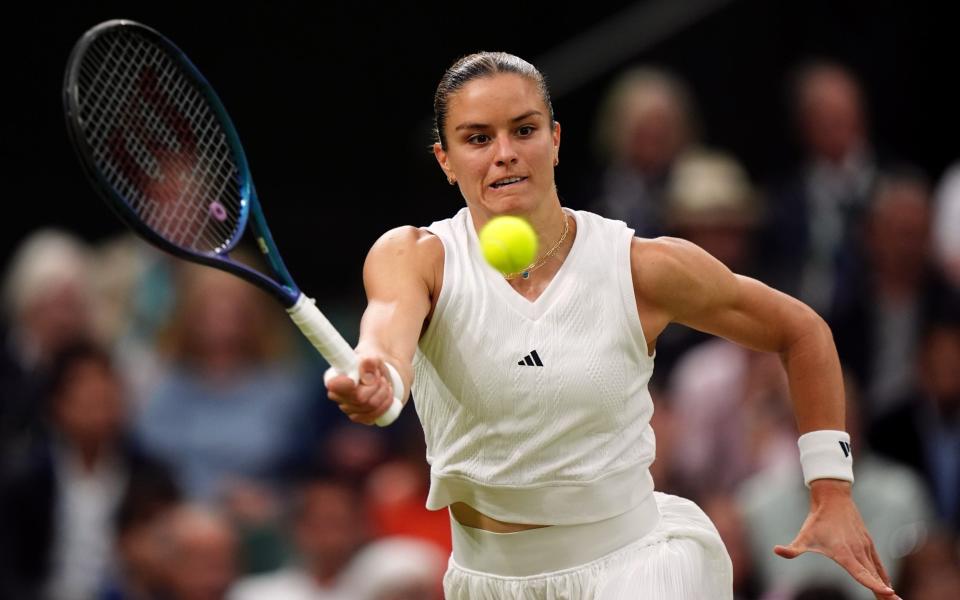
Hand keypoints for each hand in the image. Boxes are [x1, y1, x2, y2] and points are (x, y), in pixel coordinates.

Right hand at [325, 355, 395, 424]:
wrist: (379, 374)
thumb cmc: (371, 365)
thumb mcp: (372, 358)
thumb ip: (369, 362)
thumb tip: (366, 371)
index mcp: (334, 378)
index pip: (334, 385)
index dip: (344, 384)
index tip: (355, 380)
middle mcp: (337, 396)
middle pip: (360, 397)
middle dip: (375, 385)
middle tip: (379, 375)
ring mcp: (347, 408)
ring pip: (370, 406)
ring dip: (383, 393)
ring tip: (384, 383)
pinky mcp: (358, 417)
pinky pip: (372, 416)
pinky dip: (385, 404)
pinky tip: (387, 396)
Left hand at [774, 479, 899, 598]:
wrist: (833, 498)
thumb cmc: (817, 519)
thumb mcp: (803, 535)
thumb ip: (792, 548)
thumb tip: (776, 550)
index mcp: (844, 553)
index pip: (861, 573)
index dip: (874, 584)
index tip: (888, 593)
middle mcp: (857, 551)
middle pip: (874, 576)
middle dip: (884, 593)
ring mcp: (864, 547)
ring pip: (877, 571)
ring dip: (886, 586)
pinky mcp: (868, 542)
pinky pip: (877, 562)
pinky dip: (883, 575)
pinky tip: (887, 585)